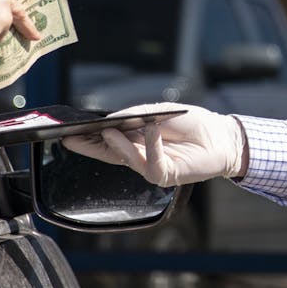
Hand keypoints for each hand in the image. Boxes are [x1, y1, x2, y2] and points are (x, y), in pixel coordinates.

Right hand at [62, 103, 246, 187]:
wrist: (220, 135)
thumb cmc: (189, 122)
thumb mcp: (157, 112)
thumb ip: (134, 116)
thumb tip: (111, 121)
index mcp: (134, 142)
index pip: (105, 142)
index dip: (87, 139)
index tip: (67, 133)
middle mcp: (139, 157)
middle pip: (108, 153)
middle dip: (90, 146)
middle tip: (72, 137)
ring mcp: (151, 168)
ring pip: (127, 159)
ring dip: (119, 144)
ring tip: (110, 130)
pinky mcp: (166, 175)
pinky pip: (153, 163)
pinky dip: (152, 145)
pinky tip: (151, 128)